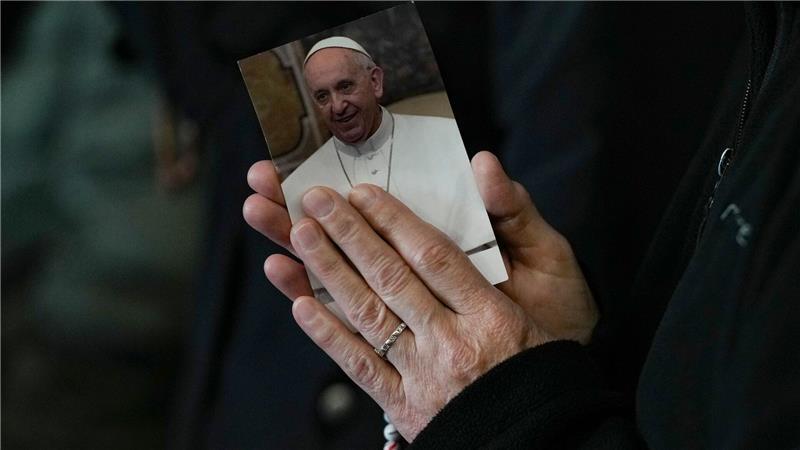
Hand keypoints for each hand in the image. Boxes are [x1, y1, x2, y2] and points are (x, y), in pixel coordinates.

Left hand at [243, 152, 598, 439]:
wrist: (542, 432)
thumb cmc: (544, 355)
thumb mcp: (551, 282)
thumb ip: (515, 219)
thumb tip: (484, 163)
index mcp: (491, 315)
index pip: (434, 257)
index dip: (393, 220)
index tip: (362, 192)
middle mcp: (453, 343)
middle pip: (392, 279)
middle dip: (348, 234)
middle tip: (315, 199)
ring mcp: (424, 376)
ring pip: (369, 316)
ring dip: (329, 273)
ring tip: (298, 235)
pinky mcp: (405, 406)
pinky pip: (360, 367)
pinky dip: (328, 334)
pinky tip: (301, 305)